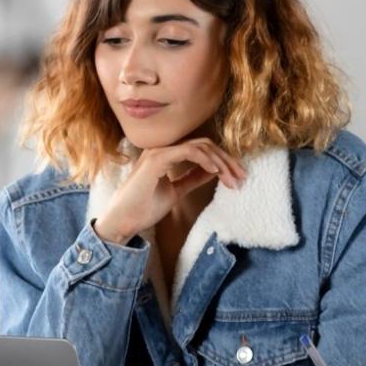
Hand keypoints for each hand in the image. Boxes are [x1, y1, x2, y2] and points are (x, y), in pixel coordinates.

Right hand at [94, 138, 246, 244]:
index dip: (222, 161)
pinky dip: (205, 159)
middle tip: (241, 177)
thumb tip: (214, 170)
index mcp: (166, 155)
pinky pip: (188, 151)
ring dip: (220, 161)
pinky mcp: (156, 160)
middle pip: (205, 144)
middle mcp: (163, 149)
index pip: (201, 149)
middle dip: (227, 160)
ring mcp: (159, 152)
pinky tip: (216, 171)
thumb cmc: (144, 207)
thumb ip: (193, 178)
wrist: (123, 221)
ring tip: (232, 178)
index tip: (237, 177)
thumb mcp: (176, 191)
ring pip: (200, 146)